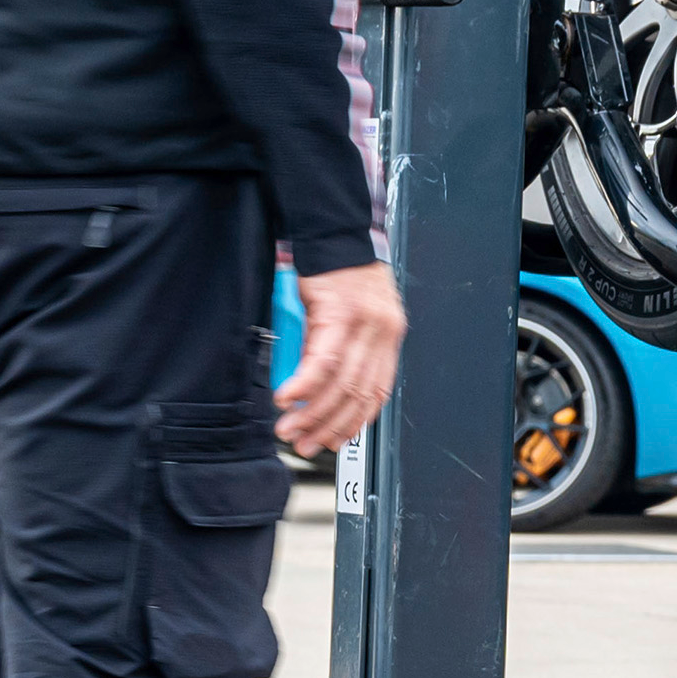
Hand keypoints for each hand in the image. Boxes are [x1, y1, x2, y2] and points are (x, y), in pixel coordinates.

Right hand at [277, 261, 404, 455]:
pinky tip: (287, 398)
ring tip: (290, 428)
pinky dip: (303, 384)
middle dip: (329, 426)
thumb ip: (342, 351)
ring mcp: (363, 324)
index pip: (377, 391)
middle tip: (305, 444)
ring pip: (339, 382)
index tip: (335, 440)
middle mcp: (382, 332)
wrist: (333, 233)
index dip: (355, 421)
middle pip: (357, 393)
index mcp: (388, 336)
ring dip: (311, 412)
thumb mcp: (350, 317)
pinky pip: (322, 360)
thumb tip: (318, 390)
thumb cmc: (340, 274)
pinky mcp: (338, 314)